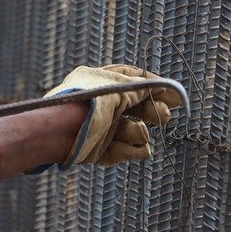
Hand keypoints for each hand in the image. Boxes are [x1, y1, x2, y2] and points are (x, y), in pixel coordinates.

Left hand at [48, 64, 180, 166]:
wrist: (57, 133)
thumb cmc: (86, 105)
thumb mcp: (117, 89)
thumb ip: (141, 88)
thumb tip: (163, 85)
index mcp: (103, 81)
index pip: (134, 80)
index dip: (155, 86)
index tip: (173, 95)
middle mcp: (104, 104)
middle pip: (139, 107)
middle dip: (153, 112)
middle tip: (163, 117)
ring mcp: (103, 128)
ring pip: (136, 131)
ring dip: (139, 132)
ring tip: (136, 133)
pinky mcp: (101, 150)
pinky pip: (127, 151)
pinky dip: (132, 150)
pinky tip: (136, 150)